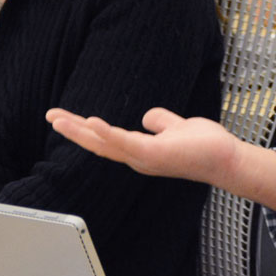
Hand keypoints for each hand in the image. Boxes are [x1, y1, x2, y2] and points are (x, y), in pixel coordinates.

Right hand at [46, 107, 242, 185]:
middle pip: (96, 144)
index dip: (82, 129)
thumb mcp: (176, 126)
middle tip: (49, 116)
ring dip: (79, 131)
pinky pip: (125, 142)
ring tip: (58, 119)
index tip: (62, 117)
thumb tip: (147, 116)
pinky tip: (91, 122)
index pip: (104, 139)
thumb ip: (160, 121)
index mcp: (139, 151)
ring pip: (104, 144)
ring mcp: (144, 158)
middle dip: (71, 130)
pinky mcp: (154, 154)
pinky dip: (107, 133)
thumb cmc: (205, 146)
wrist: (226, 159)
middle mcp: (137, 158)